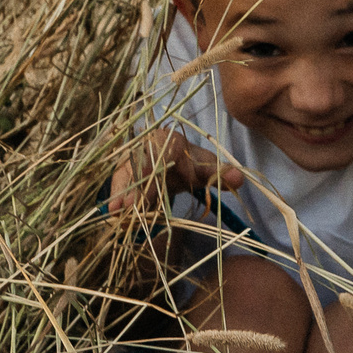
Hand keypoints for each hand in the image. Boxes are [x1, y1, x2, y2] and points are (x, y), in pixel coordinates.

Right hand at [110, 128, 244, 215]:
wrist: (172, 164)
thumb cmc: (189, 164)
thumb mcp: (206, 168)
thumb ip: (220, 174)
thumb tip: (240, 179)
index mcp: (166, 139)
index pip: (163, 148)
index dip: (160, 163)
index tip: (163, 178)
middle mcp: (143, 146)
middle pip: (140, 164)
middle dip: (137, 185)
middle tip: (133, 205)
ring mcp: (129, 162)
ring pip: (125, 176)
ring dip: (123, 194)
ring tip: (118, 212)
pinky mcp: (121, 177)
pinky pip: (118, 187)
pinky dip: (117, 199)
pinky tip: (112, 213)